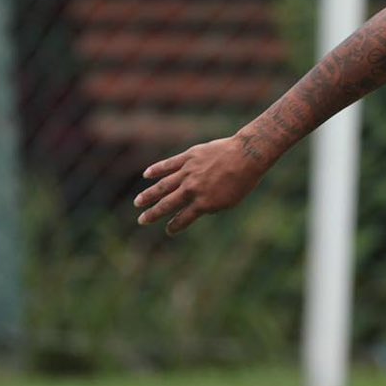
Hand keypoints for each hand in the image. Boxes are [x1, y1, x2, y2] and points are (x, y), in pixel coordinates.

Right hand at [134, 136, 266, 234]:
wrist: (246, 156)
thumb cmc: (243, 180)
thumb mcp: (230, 201)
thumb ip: (211, 206)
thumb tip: (198, 209)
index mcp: (204, 203)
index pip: (184, 218)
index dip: (175, 226)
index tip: (169, 230)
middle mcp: (193, 189)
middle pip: (168, 204)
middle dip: (154, 214)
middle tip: (142, 220)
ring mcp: (189, 172)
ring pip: (163, 186)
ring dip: (149, 195)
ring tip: (138, 202)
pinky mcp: (188, 157)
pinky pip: (169, 165)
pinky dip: (157, 170)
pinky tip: (146, 175)